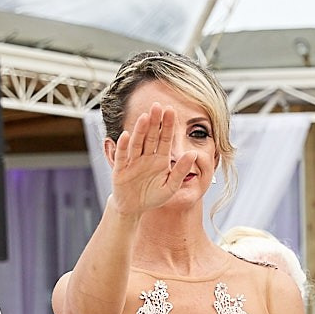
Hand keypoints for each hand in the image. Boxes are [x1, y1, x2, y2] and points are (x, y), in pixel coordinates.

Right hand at [104, 103, 183, 217]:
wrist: (134, 208)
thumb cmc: (153, 197)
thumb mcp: (171, 186)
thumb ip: (181, 170)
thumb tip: (193, 154)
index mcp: (160, 159)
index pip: (165, 139)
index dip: (168, 126)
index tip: (171, 110)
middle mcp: (147, 157)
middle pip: (151, 136)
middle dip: (155, 122)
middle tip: (158, 106)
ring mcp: (133, 161)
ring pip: (138, 143)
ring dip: (141, 130)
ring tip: (145, 117)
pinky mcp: (121, 169)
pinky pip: (123, 156)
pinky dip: (124, 146)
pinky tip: (127, 135)